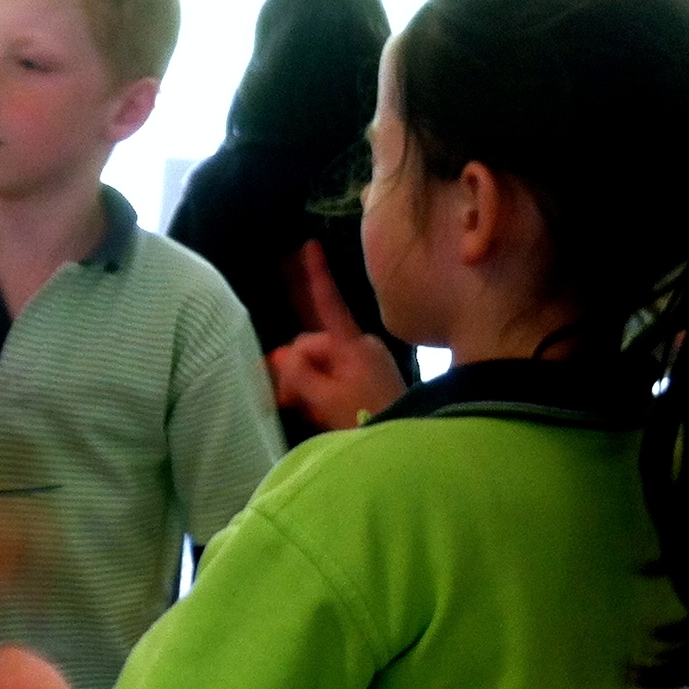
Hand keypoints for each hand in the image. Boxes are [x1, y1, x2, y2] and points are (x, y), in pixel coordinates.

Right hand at [266, 241, 408, 432]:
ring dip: (304, 384)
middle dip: (294, 368)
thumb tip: (282, 355)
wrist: (406, 443)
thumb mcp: (324, 398)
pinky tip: (314, 411)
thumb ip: (298, 373)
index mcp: (352, 345)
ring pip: (320, 364)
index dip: (316, 276)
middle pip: (312, 344)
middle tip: (283, 400)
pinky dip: (319, 390)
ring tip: (301, 411)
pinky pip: (333, 375)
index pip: (328, 304)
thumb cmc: (365, 419)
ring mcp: (365, 362)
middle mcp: (360, 346)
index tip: (311, 245)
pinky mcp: (367, 378)